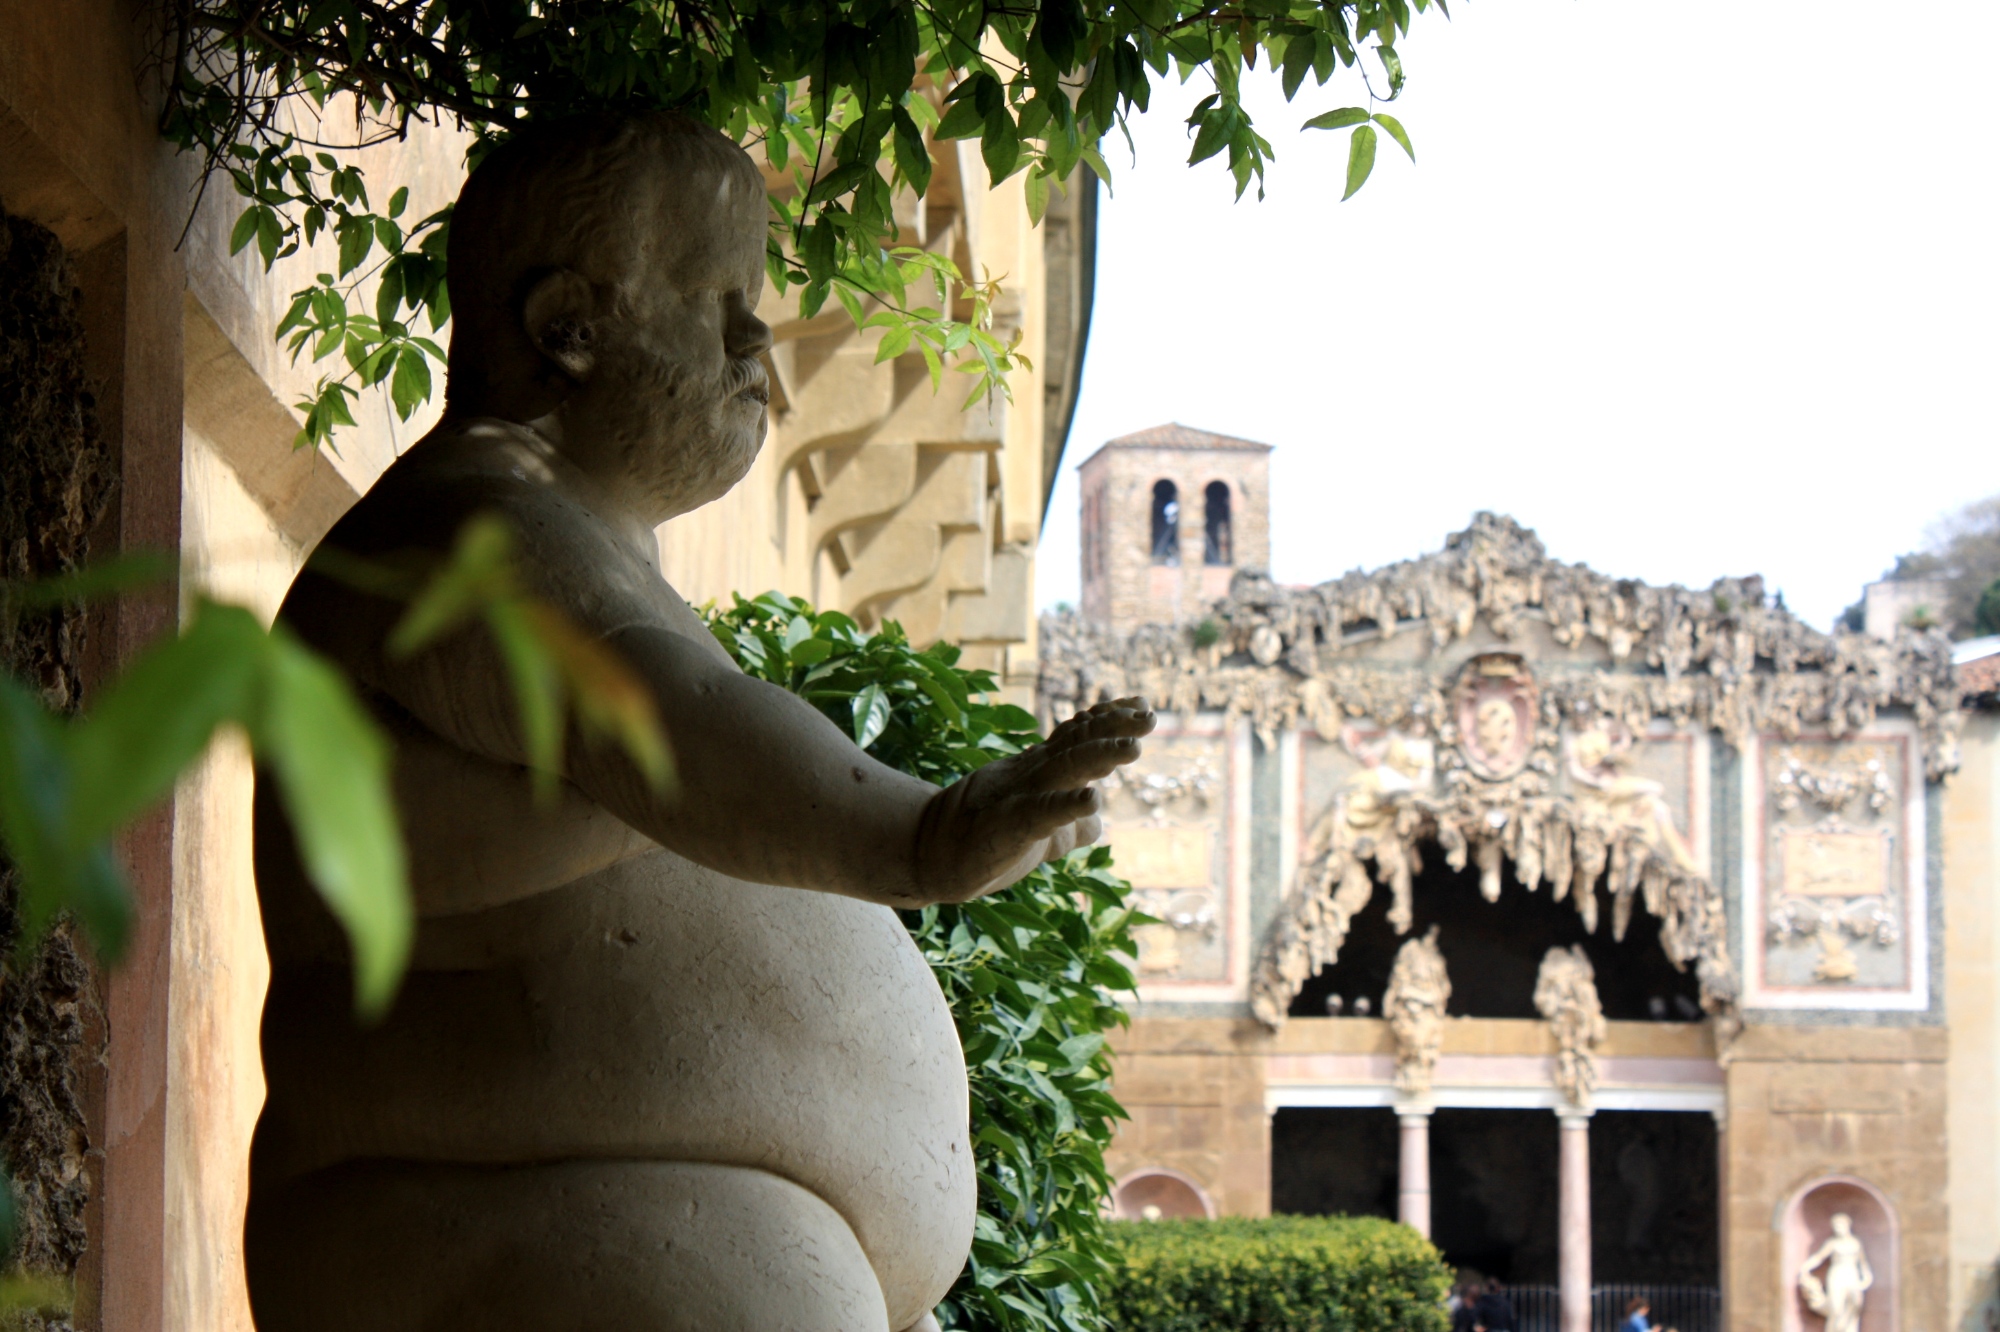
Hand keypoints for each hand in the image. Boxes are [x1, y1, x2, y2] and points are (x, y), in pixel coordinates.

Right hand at [907, 697, 1154, 904]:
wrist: (930, 856)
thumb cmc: (985, 841)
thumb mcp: (1038, 834)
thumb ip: (1068, 825)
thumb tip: (1098, 821)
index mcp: (1038, 772)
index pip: (1077, 737)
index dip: (1108, 720)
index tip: (1140, 705)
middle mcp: (1031, 775)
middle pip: (1078, 743)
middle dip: (1114, 727)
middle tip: (1149, 715)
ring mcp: (1019, 797)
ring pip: (1065, 769)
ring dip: (1101, 756)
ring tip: (1134, 749)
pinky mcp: (1009, 828)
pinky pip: (1041, 814)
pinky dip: (1067, 806)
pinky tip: (1093, 801)